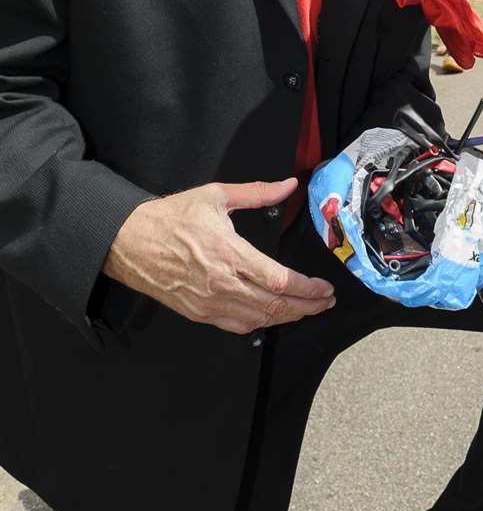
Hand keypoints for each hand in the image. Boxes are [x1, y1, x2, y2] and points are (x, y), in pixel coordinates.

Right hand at [103, 179, 336, 334]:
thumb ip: (257, 192)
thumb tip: (288, 185)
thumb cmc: (170, 218)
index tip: (324, 288)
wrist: (128, 242)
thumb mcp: (216, 196)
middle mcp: (222, 284)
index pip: (279, 280)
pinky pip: (236, 325)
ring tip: (307, 309)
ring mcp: (209, 303)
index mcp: (229, 254)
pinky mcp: (198, 313)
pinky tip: (273, 315)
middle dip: (306, 307)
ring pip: (258, 319)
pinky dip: (260, 323)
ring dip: (287, 317)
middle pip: (274, 305)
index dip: (306, 289)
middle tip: (325, 302)